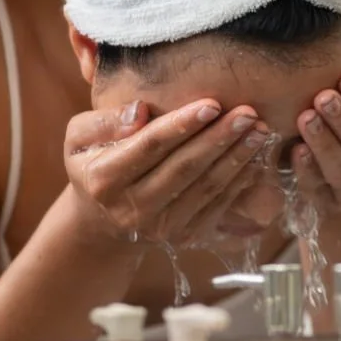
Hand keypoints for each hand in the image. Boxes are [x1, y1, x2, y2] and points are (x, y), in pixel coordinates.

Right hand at [63, 98, 276, 244]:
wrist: (101, 219)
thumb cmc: (93, 163)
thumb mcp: (80, 138)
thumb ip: (104, 121)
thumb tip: (140, 111)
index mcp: (103, 179)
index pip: (150, 146)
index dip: (182, 125)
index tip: (212, 103)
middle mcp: (132, 208)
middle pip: (184, 168)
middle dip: (220, 139)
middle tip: (248, 114)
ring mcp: (160, 228)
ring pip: (205, 188)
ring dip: (237, 158)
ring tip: (260, 130)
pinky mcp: (183, 237)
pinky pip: (217, 206)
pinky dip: (240, 181)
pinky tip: (256, 158)